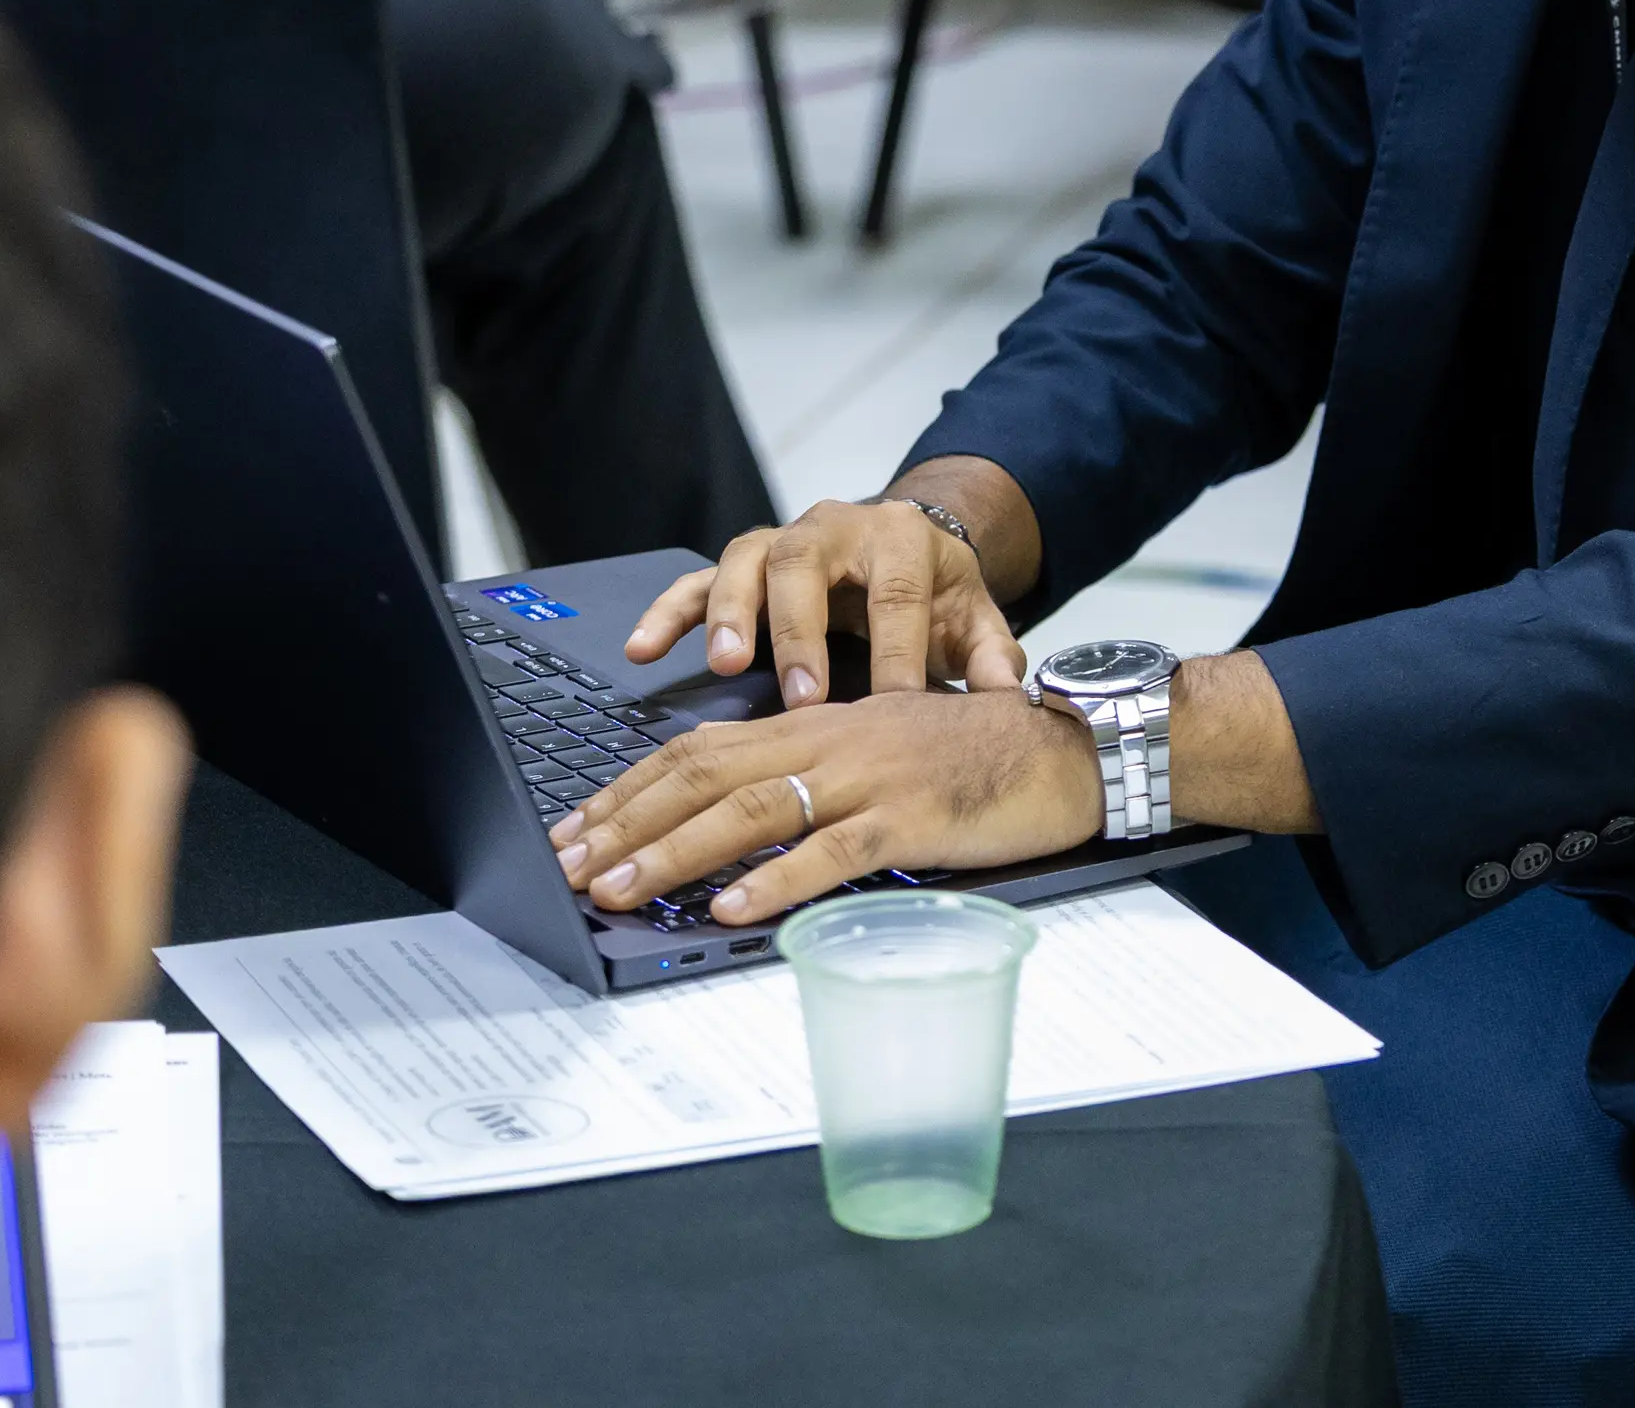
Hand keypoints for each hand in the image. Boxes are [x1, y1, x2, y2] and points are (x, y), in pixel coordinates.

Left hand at [549, 687, 1098, 923]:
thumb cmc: (976, 757)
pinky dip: (779, 880)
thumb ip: (814, 778)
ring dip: (675, 852)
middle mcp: (831, 740)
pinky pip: (834, 851)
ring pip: (752, 809)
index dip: (630, 789)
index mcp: (818, 725)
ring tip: (618, 889)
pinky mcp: (913, 817)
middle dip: (626, 820)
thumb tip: (736, 826)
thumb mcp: (880, 752)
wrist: (1068, 747)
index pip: (700, 749)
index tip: (577, 829)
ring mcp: (871, 778)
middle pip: (705, 773)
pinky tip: (736, 908)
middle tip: (566, 864)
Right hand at [624, 497, 1025, 707]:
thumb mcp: (975, 619)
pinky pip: (696, 580)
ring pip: (747, 562)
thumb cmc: (937, 595)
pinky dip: (669, 611)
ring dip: (731, 612)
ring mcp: (782, 541)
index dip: (897, 651)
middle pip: (808, 566)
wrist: (907, 548)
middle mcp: (837, 527)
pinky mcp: (743, 564)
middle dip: (802, 631)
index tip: (894, 708)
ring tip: (722, 665)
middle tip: (800, 695)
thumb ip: (993, 658)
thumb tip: (1011, 700)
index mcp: (903, 539)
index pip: (899, 595)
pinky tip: (642, 650)